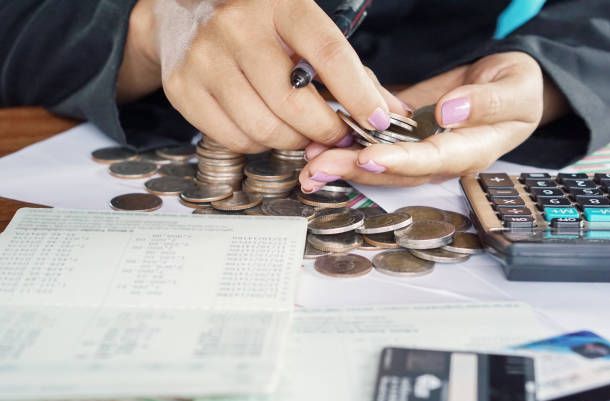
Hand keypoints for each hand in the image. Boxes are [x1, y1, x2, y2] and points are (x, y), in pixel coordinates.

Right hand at [118, 0, 404, 152]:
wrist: (184, 16)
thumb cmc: (260, 28)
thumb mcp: (305, 32)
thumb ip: (350, 71)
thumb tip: (391, 114)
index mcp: (280, 5)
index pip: (328, 52)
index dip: (357, 94)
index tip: (377, 121)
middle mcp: (238, 27)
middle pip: (293, 102)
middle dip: (324, 130)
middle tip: (334, 134)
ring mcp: (205, 58)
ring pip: (264, 128)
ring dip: (291, 142)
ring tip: (298, 131)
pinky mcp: (183, 89)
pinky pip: (234, 139)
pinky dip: (258, 144)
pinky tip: (263, 126)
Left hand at [299, 52, 566, 191]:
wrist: (503, 87)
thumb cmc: (515, 90)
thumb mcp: (515, 89)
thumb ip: (486, 103)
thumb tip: (450, 112)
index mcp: (469, 151)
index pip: (432, 160)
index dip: (400, 161)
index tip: (369, 157)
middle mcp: (438, 160)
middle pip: (395, 171)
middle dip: (354, 170)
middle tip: (318, 168)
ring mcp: (418, 151)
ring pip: (378, 164)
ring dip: (342, 165)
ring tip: (308, 165)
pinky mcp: (403, 138)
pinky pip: (373, 145)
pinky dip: (346, 147)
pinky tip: (318, 146)